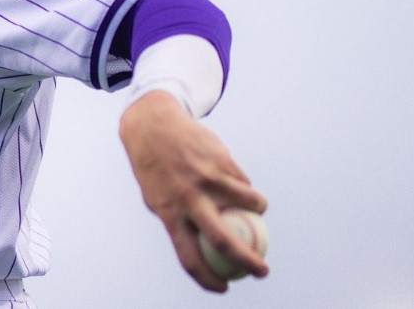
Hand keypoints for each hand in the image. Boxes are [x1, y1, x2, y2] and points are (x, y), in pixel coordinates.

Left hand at [119, 90, 269, 291]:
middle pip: (224, 241)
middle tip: (263, 271)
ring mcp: (206, 178)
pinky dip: (243, 184)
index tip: (224, 287)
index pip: (188, 257)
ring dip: (258, 209)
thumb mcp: (157, 198)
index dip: (208, 279)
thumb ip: (179, 220)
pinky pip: (242, 180)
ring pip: (248, 203)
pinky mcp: (220, 160)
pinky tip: (235, 177)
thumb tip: (204, 251)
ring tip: (257, 208)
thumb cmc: (155, 169)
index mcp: (168, 213)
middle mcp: (188, 198)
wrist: (150, 125)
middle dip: (249, 262)